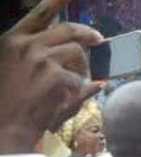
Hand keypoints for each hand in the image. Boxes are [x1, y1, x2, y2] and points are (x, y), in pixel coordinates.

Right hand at [0, 0, 103, 154]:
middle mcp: (27, 45)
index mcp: (13, 40)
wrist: (4, 126)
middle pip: (68, 30)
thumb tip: (67, 54)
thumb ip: (42, 58)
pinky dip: (78, 88)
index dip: (56, 2)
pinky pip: (79, 78)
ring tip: (72, 81)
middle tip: (99, 39)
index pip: (38, 14)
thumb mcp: (15, 71)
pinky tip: (64, 97)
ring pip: (77, 53)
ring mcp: (42, 59)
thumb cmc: (8, 102)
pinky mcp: (56, 76)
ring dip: (82, 67)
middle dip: (87, 34)